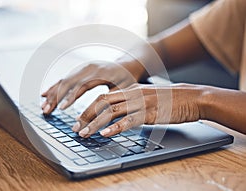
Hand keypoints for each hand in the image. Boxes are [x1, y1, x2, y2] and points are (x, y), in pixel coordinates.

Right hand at [41, 62, 140, 113]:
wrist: (127, 64)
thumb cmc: (127, 79)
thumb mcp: (125, 89)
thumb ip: (112, 99)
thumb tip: (101, 115)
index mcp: (100, 72)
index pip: (82, 85)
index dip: (71, 97)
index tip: (62, 108)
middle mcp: (89, 68)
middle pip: (68, 83)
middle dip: (56, 98)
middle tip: (46, 111)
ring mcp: (82, 68)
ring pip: (64, 81)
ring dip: (52, 95)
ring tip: (43, 108)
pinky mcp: (79, 71)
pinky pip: (64, 79)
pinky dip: (53, 87)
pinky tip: (44, 94)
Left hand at [72, 83, 206, 137]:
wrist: (192, 97)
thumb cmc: (170, 100)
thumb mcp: (147, 98)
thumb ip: (132, 103)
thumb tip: (119, 115)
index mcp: (130, 90)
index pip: (103, 97)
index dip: (88, 108)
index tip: (79, 119)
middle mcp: (132, 94)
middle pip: (102, 102)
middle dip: (85, 115)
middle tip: (75, 127)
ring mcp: (140, 102)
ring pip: (111, 111)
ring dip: (95, 123)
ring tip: (84, 133)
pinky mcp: (149, 113)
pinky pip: (128, 120)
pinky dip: (115, 127)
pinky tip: (105, 134)